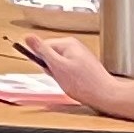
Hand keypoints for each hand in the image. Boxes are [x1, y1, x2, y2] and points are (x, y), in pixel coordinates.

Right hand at [19, 33, 133, 121]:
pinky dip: (66, 77)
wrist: (105, 95)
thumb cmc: (83, 83)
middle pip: (50, 55)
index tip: (48, 69)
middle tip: (60, 76)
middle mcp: (75, 47)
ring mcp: (80, 56)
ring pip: (57, 64)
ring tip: (68, 80)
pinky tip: (74, 83)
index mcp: (68, 43)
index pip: (43, 47)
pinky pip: (66, 70)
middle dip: (51, 68)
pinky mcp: (83, 65)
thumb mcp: (57, 66)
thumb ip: (41, 51)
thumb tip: (28, 37)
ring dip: (58, 74)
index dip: (42, 61)